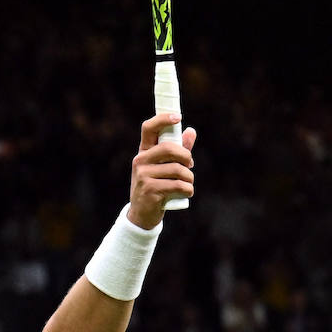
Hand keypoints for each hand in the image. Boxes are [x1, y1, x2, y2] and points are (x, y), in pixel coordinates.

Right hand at [127, 114, 195, 228]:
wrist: (143, 214)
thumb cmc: (156, 186)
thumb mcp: (165, 167)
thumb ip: (178, 150)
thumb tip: (191, 131)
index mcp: (144, 151)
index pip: (149, 128)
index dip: (163, 119)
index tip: (178, 117)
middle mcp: (140, 161)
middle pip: (170, 149)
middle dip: (186, 156)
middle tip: (190, 164)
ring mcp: (143, 176)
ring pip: (178, 170)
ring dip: (189, 178)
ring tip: (188, 184)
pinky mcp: (150, 190)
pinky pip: (178, 185)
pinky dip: (188, 190)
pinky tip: (186, 193)